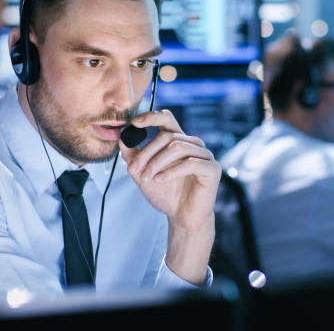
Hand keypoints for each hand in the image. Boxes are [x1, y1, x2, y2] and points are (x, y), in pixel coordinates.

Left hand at [119, 110, 219, 284]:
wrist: (182, 217)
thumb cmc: (167, 194)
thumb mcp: (143, 173)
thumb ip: (133, 155)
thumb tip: (122, 137)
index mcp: (179, 141)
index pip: (167, 118)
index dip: (151, 116)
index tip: (135, 122)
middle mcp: (194, 145)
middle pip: (168, 135)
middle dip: (147, 152)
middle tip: (135, 169)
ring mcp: (205, 156)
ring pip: (177, 147)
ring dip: (157, 162)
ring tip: (147, 177)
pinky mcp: (212, 169)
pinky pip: (190, 163)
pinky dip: (171, 171)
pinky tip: (160, 180)